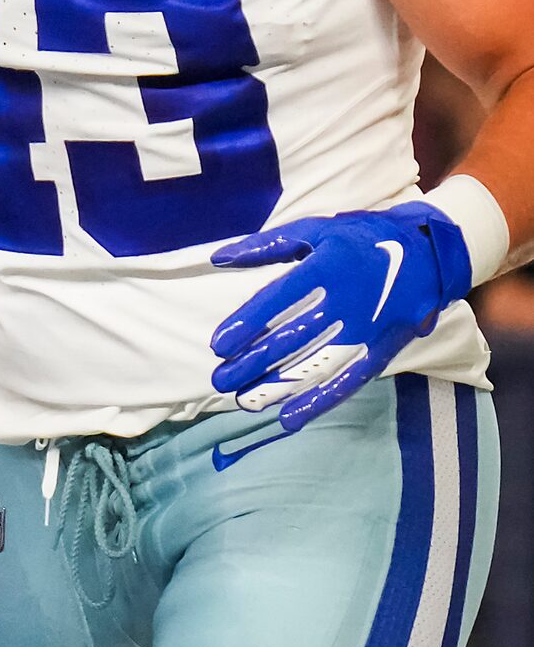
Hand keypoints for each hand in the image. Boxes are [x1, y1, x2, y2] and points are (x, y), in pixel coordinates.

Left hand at [210, 203, 475, 432]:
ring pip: (318, 365)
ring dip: (280, 387)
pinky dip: (320, 401)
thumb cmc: (360, 239)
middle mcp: (348, 301)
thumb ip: (266, 245)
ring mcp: (368, 329)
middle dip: (254, 362)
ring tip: (245, 401)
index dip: (248, 324)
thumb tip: (218, 258)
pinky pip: (349, 380)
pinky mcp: (383, 350)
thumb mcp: (315, 229)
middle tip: (221, 380)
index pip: (279, 300)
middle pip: (294, 338)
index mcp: (327, 267)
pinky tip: (290, 418)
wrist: (429, 254)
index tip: (219, 345)